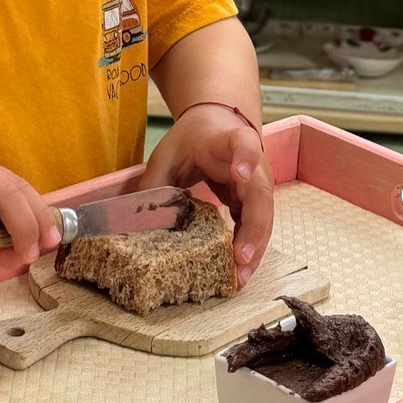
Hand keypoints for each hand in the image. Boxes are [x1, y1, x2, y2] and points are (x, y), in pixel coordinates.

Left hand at [142, 107, 274, 284]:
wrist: (215, 125)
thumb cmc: (191, 140)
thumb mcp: (166, 155)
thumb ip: (154, 184)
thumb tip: (137, 226)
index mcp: (228, 142)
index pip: (243, 144)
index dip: (244, 158)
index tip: (239, 173)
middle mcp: (252, 164)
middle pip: (261, 194)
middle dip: (253, 228)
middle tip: (240, 258)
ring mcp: (258, 184)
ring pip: (264, 217)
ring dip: (254, 248)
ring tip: (239, 278)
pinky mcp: (255, 202)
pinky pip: (256, 227)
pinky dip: (249, 249)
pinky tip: (237, 273)